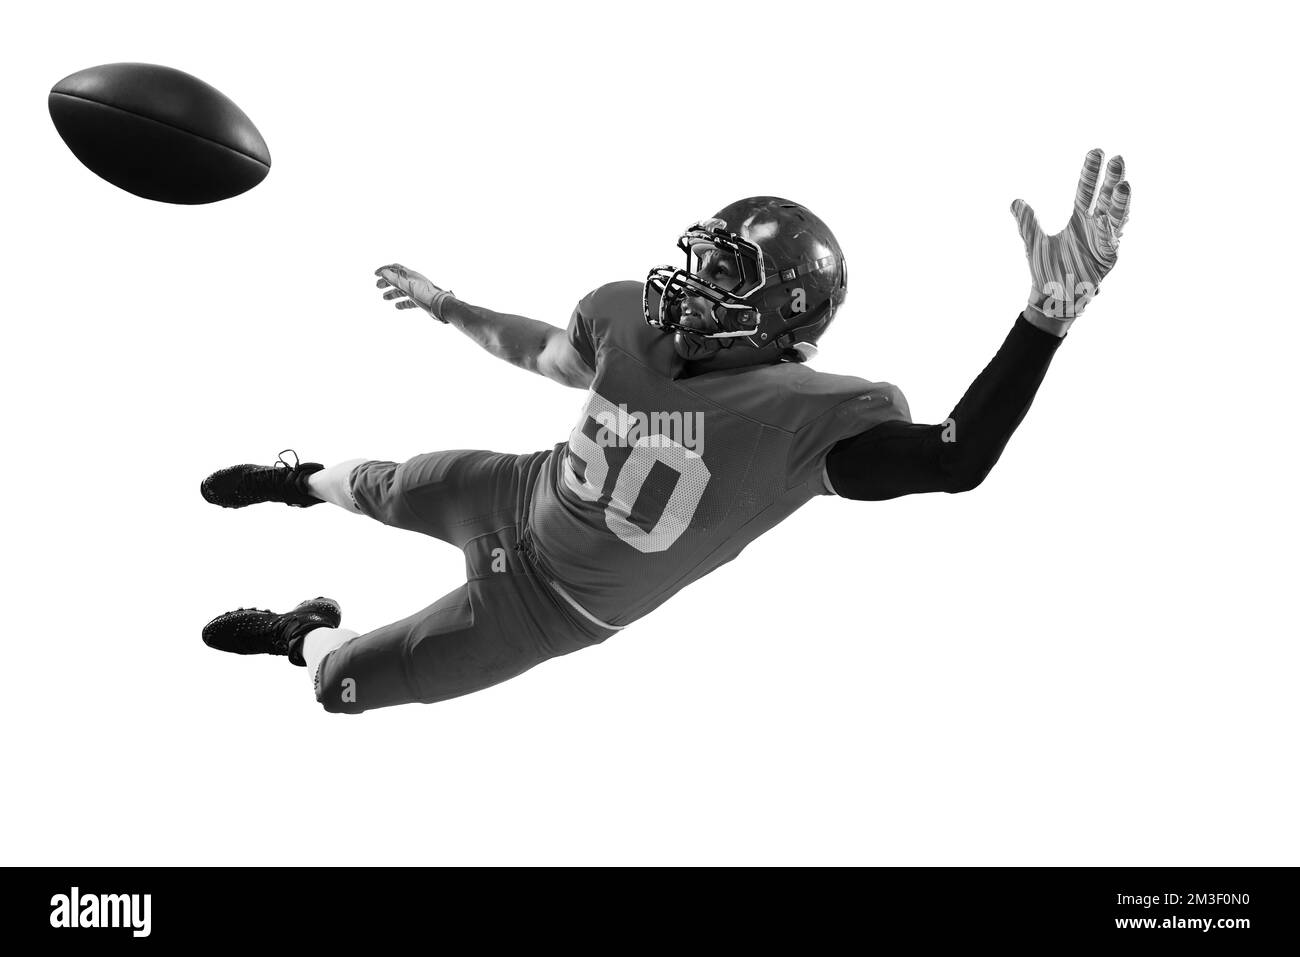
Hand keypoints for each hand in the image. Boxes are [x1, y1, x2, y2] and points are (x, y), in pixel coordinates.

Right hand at [374, 264, 455, 321]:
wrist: (441, 306)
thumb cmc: (425, 296)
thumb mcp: (408, 287)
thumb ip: (395, 280)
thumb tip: (383, 272)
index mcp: (410, 276)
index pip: (395, 269)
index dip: (385, 270)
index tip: (375, 274)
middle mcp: (413, 282)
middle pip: (398, 279)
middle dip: (387, 282)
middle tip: (377, 286)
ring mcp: (417, 291)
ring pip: (402, 291)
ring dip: (393, 293)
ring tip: (384, 298)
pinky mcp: (421, 301)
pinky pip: (409, 301)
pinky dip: (402, 303)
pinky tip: (397, 306)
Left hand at [1011, 149, 1130, 329]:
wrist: (1049, 297)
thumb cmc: (1045, 271)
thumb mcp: (1034, 242)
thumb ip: (1027, 222)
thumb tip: (1015, 202)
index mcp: (1079, 220)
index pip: (1087, 190)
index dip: (1091, 172)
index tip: (1097, 151)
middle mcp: (1094, 227)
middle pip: (1107, 198)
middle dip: (1112, 180)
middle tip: (1117, 159)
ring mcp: (1103, 242)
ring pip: (1116, 217)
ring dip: (1120, 203)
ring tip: (1123, 185)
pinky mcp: (1106, 259)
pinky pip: (1110, 243)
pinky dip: (1109, 231)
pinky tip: (1108, 219)